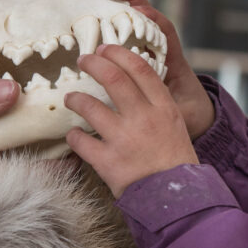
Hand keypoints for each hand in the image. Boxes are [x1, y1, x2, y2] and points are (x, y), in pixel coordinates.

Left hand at [64, 43, 198, 197]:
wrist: (176, 199)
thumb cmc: (175, 162)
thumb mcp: (175, 126)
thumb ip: (156, 106)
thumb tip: (132, 86)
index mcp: (164, 107)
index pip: (140, 68)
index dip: (119, 53)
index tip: (105, 48)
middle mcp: (144, 118)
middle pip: (113, 78)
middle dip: (93, 64)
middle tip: (83, 60)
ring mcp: (124, 139)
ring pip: (89, 106)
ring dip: (76, 99)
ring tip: (71, 98)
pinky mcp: (108, 162)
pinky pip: (80, 141)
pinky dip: (73, 136)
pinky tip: (74, 135)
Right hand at [101, 0, 214, 138]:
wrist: (191, 113)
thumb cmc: (188, 111)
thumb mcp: (184, 113)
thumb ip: (178, 111)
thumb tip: (173, 113)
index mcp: (174, 60)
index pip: (166, 33)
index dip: (153, 20)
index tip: (139, 10)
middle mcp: (159, 49)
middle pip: (147, 16)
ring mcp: (146, 49)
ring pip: (132, 20)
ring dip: (115, 1)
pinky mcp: (134, 54)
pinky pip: (120, 33)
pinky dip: (106, 18)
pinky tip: (88, 8)